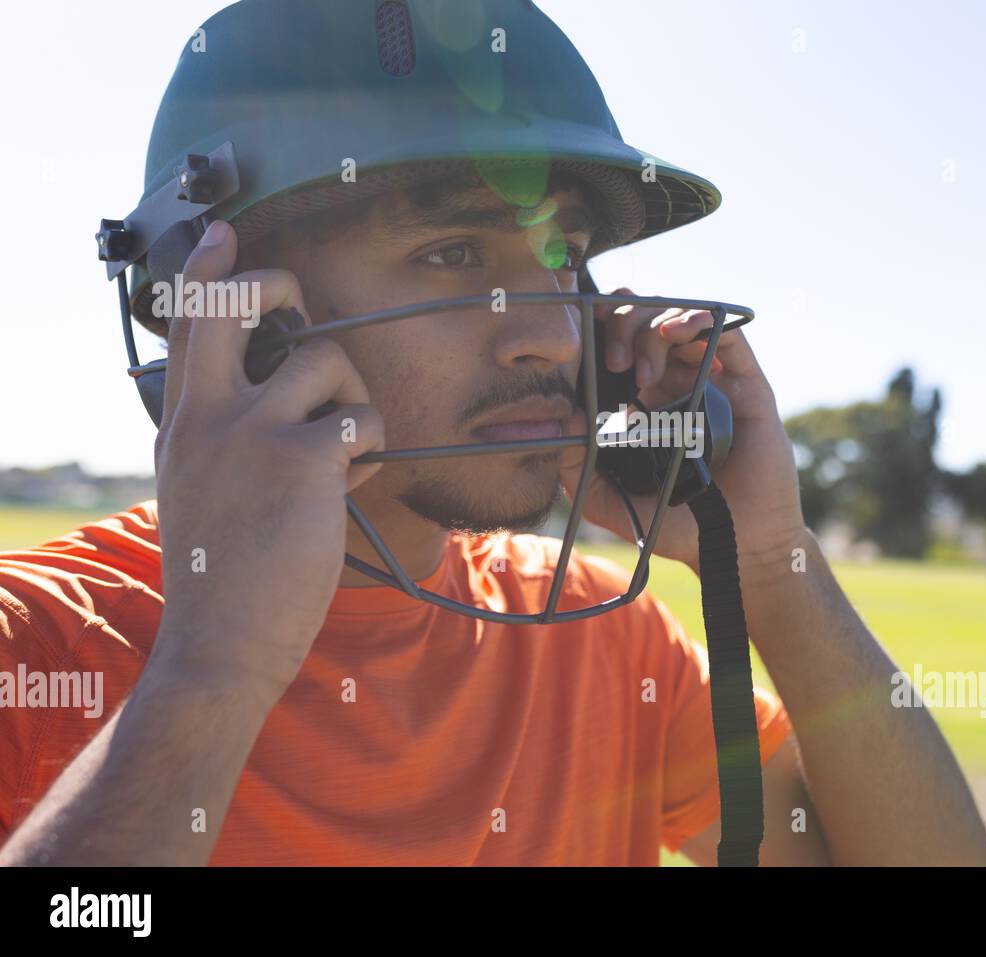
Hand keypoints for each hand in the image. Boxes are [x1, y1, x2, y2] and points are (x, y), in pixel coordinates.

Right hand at [150, 220, 384, 702]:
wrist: (222, 642)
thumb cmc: (221, 575)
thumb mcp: (196, 493)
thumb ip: (217, 441)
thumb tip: (266, 403)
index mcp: (183, 423)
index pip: (188, 326)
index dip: (211, 272)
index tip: (227, 236)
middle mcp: (210, 416)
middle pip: (236, 305)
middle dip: (274, 283)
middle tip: (296, 304)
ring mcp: (254, 433)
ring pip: (326, 360)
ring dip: (352, 397)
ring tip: (344, 449)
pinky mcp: (304, 460)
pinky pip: (363, 417)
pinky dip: (371, 443)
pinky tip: (356, 478)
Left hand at [559, 288, 805, 576]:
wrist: (734, 547)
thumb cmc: (675, 525)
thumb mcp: (608, 503)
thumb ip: (577, 469)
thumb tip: (562, 415)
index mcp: (640, 401)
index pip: (617, 342)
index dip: (602, 326)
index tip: (584, 337)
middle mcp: (674, 382)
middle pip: (645, 321)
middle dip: (624, 326)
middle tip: (616, 363)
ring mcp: (710, 379)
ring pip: (680, 320)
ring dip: (654, 327)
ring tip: (645, 369)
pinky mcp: (746, 384)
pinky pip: (728, 333)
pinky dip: (701, 320)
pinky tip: (680, 333)